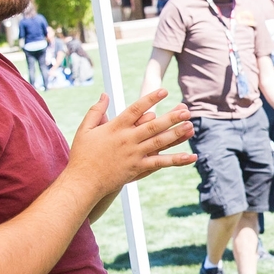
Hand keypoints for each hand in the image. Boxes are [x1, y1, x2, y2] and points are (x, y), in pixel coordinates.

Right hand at [68, 90, 193, 195]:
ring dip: (176, 134)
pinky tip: (189, 156)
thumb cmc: (82, 155)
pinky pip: (160, 163)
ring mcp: (134, 154)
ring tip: (190, 126)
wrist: (83, 182)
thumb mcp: (85, 129)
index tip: (163, 91)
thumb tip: (104, 94)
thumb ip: (96, 111)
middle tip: (186, 110)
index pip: (135, 109)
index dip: (150, 99)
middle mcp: (127, 139)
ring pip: (159, 142)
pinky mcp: (137, 168)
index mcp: (115, 127)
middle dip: (170, 117)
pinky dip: (176, 160)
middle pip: (153, 125)